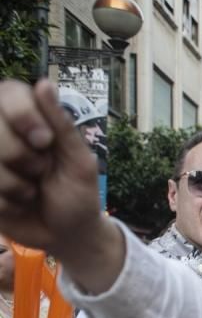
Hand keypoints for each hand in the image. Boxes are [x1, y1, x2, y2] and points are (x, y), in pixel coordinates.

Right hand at [0, 80, 104, 257]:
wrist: (67, 234)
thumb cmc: (77, 193)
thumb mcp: (78, 160)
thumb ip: (61, 125)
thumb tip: (44, 83)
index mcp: (28, 118)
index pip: (8, 92)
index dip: (23, 115)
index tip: (45, 141)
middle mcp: (0, 131)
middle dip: (21, 156)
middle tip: (41, 171)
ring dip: (14, 184)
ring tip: (31, 191)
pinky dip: (5, 203)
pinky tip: (17, 205)